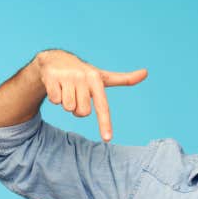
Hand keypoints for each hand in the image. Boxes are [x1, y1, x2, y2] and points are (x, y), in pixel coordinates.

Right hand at [32, 50, 146, 141]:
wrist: (56, 59)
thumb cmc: (83, 73)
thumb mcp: (102, 76)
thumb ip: (123, 79)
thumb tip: (146, 72)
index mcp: (96, 79)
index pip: (102, 106)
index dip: (105, 123)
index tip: (107, 138)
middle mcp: (82, 77)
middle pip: (82, 112)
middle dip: (78, 108)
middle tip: (76, 95)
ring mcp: (66, 77)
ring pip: (67, 108)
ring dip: (66, 103)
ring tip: (66, 90)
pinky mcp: (52, 78)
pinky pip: (54, 101)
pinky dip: (54, 98)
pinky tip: (56, 87)